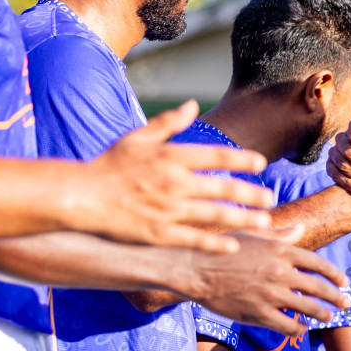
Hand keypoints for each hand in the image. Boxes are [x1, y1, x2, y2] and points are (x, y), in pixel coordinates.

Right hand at [71, 101, 275, 253]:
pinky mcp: (158, 234)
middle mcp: (173, 183)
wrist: (79, 196)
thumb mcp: (137, 136)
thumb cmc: (109, 165)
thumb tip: (193, 104)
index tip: (260, 163)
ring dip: (243, 219)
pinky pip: (193, 240)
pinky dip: (215, 243)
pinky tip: (233, 246)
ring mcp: (167, 210)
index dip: (241, 160)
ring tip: (264, 222)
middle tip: (271, 198)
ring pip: (214, 215)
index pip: (216, 156)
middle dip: (251, 193)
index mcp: (170, 157)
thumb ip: (169, 122)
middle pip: (222, 187)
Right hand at [189, 229, 350, 334]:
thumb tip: (300, 229)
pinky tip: (301, 329)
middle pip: (319, 287)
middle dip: (337, 296)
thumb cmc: (221, 247)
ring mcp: (270, 294)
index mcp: (280, 250)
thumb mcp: (252, 233)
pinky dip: (298, 329)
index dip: (335, 274)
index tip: (344, 281)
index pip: (318, 264)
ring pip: (308, 308)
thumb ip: (280, 234)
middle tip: (347, 302)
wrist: (193, 268)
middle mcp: (280, 272)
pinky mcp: (258, 314)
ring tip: (330, 316)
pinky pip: (287, 326)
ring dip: (322, 313)